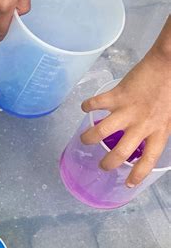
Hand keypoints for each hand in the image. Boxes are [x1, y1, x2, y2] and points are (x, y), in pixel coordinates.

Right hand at [80, 19, 170, 186]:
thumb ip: (162, 130)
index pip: (148, 160)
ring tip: (85, 139)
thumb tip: (151, 141)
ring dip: (88, 138)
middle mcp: (142, 125)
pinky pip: (95, 104)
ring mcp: (127, 110)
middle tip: (102, 164)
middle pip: (119, 153)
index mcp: (160, 131)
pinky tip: (86, 107)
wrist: (170, 63)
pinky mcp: (116, 95)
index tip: (128, 184)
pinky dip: (87, 106)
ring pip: (100, 132)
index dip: (137, 175)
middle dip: (107, 163)